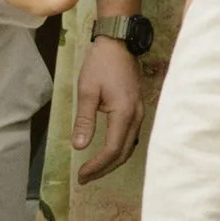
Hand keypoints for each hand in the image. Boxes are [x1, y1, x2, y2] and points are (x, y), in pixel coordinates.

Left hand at [74, 28, 142, 177]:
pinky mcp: (137, 108)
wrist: (118, 42)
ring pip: (129, 146)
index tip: (81, 174)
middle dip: (104, 168)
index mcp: (124, 114)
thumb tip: (79, 147)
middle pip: (124, 152)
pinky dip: (119, 149)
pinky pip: (131, 136)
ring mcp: (140, 112)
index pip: (113, 150)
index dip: (98, 166)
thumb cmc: (100, 64)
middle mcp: (136, 116)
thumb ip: (84, 120)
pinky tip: (107, 152)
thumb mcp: (87, 91)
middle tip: (85, 178)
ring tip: (94, 169)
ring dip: (112, 160)